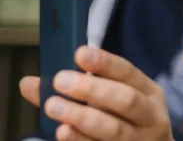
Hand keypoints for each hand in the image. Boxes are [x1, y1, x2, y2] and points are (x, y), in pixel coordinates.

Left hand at [19, 46, 172, 140]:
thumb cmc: (125, 122)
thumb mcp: (112, 101)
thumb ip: (75, 91)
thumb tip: (29, 83)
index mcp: (148, 93)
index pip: (129, 72)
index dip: (105, 62)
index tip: (79, 53)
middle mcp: (149, 116)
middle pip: (126, 100)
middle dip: (92, 89)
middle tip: (60, 81)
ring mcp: (139, 140)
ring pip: (113, 129)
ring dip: (81, 117)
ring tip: (53, 106)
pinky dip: (80, 139)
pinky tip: (63, 132)